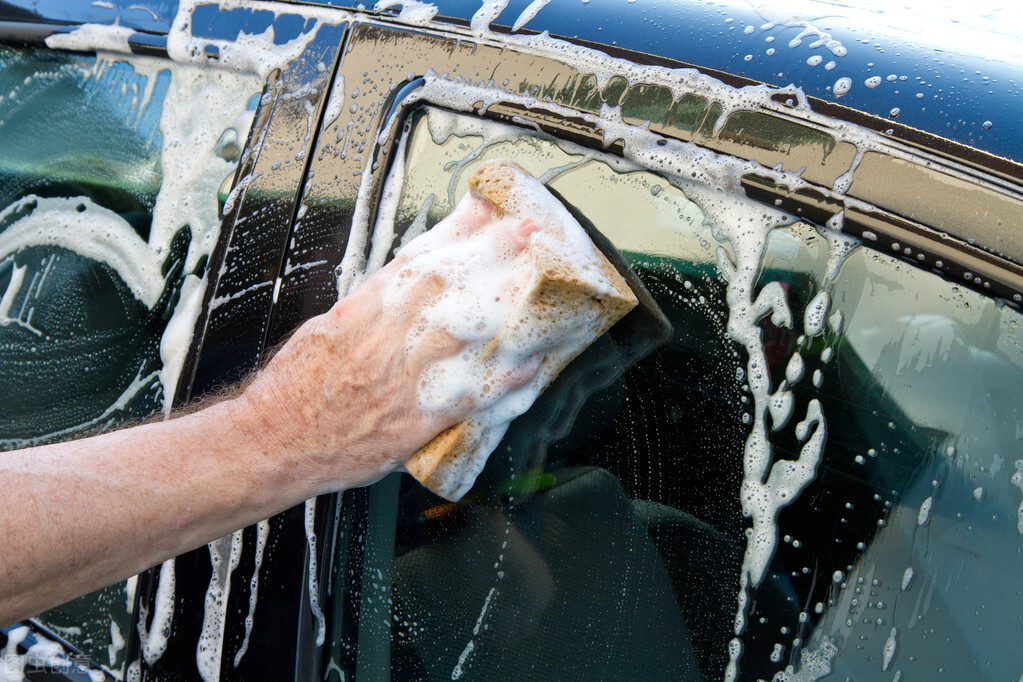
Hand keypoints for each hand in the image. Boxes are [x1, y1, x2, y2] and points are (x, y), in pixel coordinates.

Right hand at [239, 206, 539, 493]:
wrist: (273, 440)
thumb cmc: (294, 390)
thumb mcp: (326, 329)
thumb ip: (368, 308)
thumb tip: (402, 287)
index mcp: (361, 311)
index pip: (415, 262)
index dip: (454, 234)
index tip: (483, 212)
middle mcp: (383, 338)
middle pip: (445, 287)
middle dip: (488, 255)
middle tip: (523, 234)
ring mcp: (400, 378)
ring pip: (460, 332)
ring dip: (503, 307)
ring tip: (537, 287)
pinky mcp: (412, 420)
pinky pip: (465, 396)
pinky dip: (500, 382)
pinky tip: (529, 367)